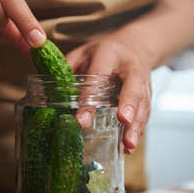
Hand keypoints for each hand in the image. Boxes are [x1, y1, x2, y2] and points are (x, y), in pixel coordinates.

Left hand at [66, 38, 151, 153]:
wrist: (135, 46)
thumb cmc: (103, 53)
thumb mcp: (82, 53)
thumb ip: (66, 69)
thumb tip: (45, 95)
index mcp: (109, 53)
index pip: (99, 75)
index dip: (90, 99)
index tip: (82, 120)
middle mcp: (129, 66)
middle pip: (132, 85)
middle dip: (129, 104)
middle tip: (123, 121)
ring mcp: (143, 81)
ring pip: (143, 103)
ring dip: (136, 124)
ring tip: (128, 144)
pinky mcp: (148, 94)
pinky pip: (146, 112)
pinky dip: (139, 129)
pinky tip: (130, 146)